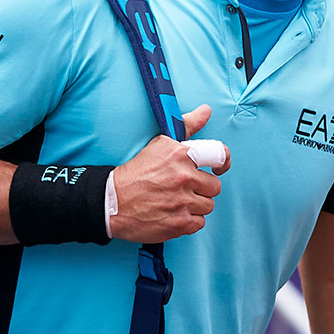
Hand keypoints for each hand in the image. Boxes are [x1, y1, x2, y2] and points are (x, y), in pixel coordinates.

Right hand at [108, 105, 229, 242]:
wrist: (111, 201)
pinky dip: (190, 221)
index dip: (223, 162)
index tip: (218, 168)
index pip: (219, 155)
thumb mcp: (160, 144)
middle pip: (215, 187)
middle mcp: (184, 177)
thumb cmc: (137, 172)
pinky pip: (200, 223)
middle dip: (202, 188)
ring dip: (196, 205)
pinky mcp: (178, 223)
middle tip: (184, 188)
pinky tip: (175, 214)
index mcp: (181, 155)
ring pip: (208, 206)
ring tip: (177, 201)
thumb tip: (206, 110)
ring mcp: (182, 202)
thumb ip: (187, 126)